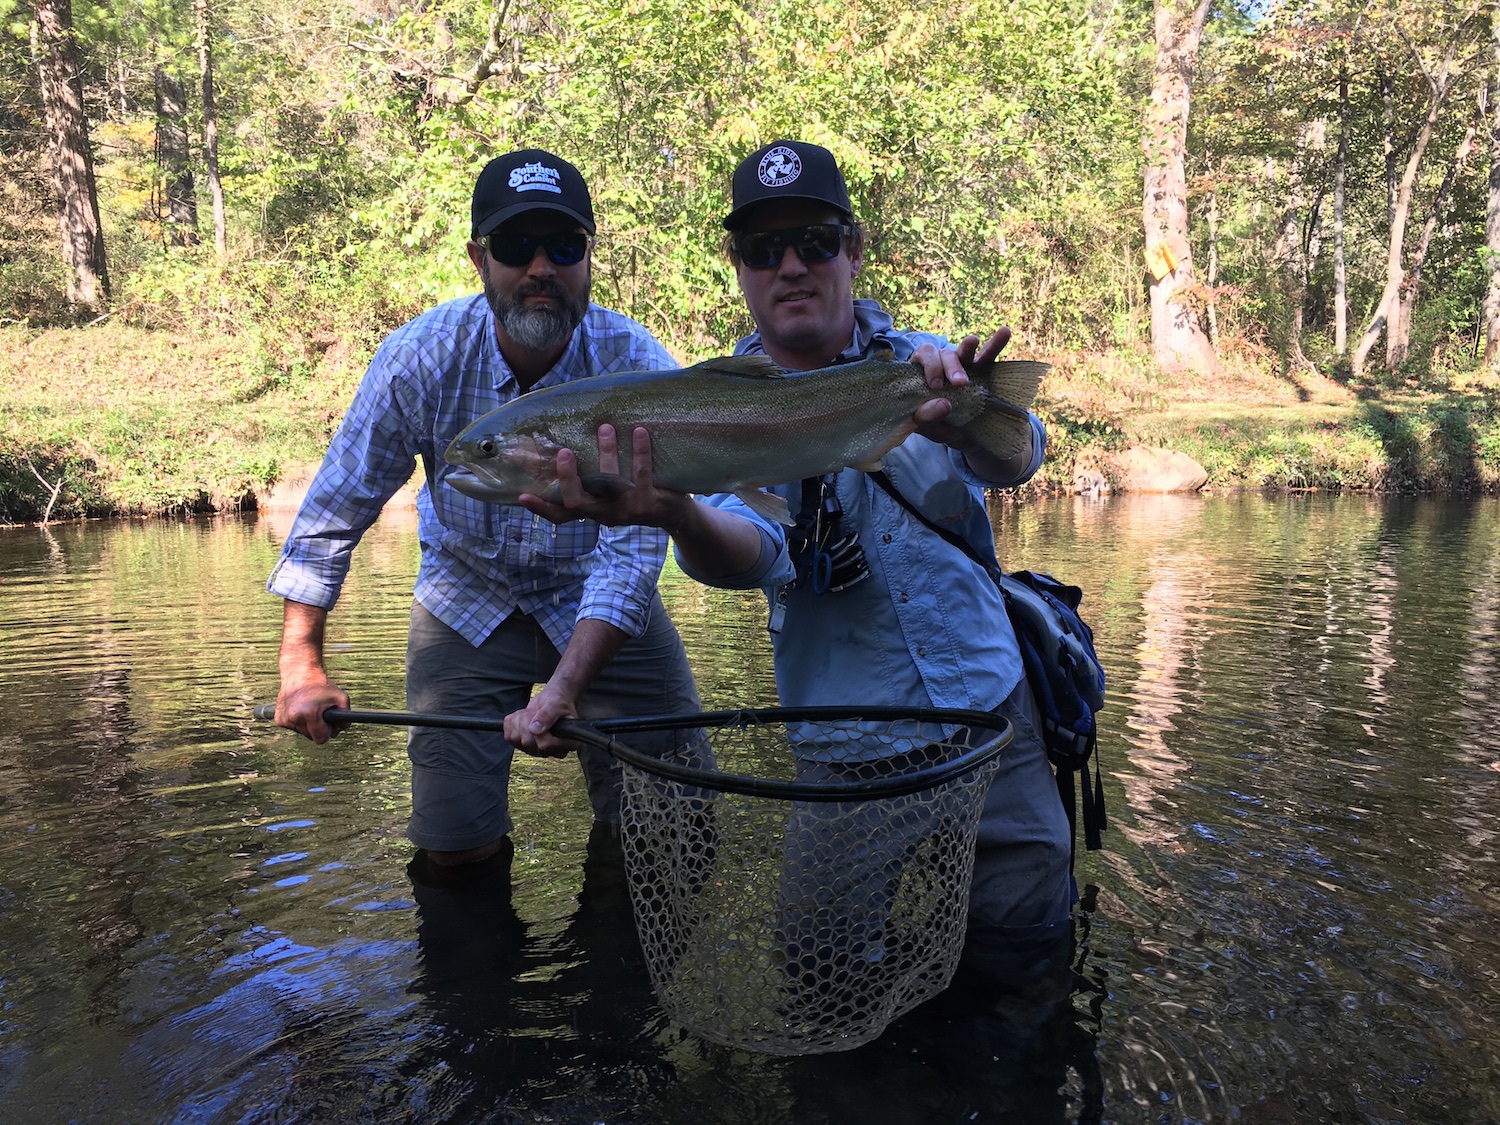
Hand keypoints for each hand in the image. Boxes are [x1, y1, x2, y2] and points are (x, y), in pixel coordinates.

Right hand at [275, 677, 350, 744]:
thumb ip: (346, 717)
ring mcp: (285, 719)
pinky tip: (300, 709)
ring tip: (309, 708)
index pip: (321, 739)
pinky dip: (298, 721)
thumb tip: (340, 729)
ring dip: (307, 725)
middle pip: (311, 737)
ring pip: (302, 733)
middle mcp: (294, 717)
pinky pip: (293, 728)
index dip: (327, 731)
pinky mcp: (278, 719)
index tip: (328, 723)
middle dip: (317, 728)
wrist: (300, 673)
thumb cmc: (322, 686)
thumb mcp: (341, 698)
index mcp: (310, 713)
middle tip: (319, 713)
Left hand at [504, 685, 581, 758]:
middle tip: (537, 711)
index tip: (542, 714)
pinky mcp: (522, 745)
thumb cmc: (559, 701)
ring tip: (532, 713)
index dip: (539, 729)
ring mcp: (535, 750)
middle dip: (528, 720)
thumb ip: (548, 716)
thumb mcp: (556, 704)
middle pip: (527, 742)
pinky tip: (524, 717)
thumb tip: (534, 730)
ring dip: (520, 720)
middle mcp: (551, 751)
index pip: (545, 745)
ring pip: (515, 738)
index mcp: (566, 744)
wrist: (551, 699)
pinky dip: (512, 722)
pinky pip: (508, 736)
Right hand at [519, 424, 696, 530]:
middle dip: (568, 477)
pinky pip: (641, 474)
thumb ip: (593, 475)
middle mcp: (605, 515)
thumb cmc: (637, 492)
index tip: (522, 496)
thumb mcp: (611, 489)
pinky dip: (639, 450)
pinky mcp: (649, 505)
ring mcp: (627, 512)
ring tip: (605, 427)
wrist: (676, 514)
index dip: (541, 508)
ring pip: (610, 482)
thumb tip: (572, 436)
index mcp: (592, 511)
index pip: (561, 515)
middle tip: (565, 452)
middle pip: (577, 502)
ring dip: (606, 452)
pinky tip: (639, 431)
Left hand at [913, 328, 1011, 445]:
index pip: (920, 358)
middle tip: (960, 383)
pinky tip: (1005, 332)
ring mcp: (963, 368)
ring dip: (968, 346)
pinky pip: (989, 355)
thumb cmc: (944, 430)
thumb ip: (929, 420)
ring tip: (973, 341)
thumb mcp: (934, 431)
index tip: (937, 386)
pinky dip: (997, 343)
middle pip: (943, 354)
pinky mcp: (983, 371)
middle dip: (950, 365)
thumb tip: (943, 404)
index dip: (929, 367)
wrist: (969, 438)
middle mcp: (942, 368)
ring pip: (965, 351)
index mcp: (923, 378)